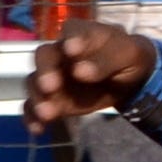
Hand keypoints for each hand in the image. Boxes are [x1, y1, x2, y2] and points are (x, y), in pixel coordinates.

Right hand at [23, 21, 156, 132]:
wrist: (128, 79)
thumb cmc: (127, 58)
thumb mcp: (129, 54)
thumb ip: (107, 59)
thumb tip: (80, 72)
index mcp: (82, 34)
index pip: (72, 31)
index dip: (71, 40)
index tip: (72, 51)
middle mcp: (60, 52)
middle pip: (44, 56)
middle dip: (45, 71)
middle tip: (51, 86)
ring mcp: (53, 76)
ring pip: (34, 82)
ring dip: (37, 97)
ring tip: (47, 113)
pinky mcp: (51, 98)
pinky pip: (34, 107)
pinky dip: (32, 118)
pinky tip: (39, 129)